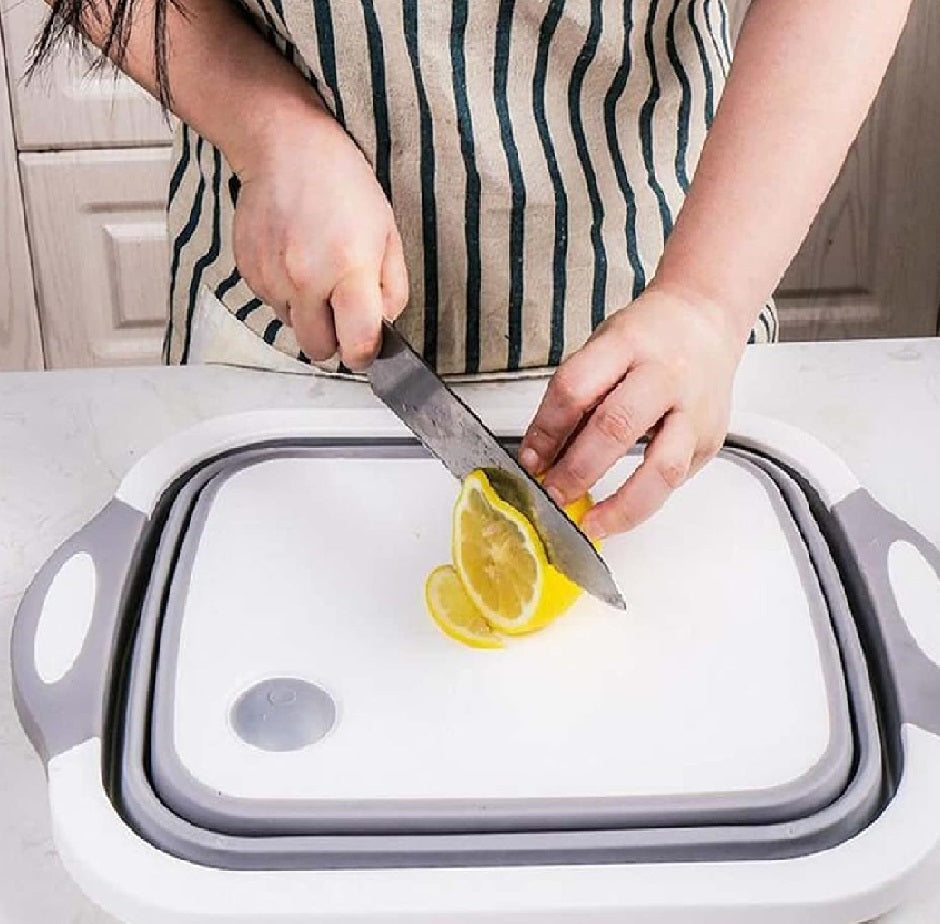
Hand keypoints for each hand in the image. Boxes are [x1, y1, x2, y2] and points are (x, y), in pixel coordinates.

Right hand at [229, 102, 407, 369]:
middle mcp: (306, 279)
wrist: (286, 147)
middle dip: (334, 339)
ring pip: (294, 328)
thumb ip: (393, 290)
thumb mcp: (388, 234)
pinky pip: (273, 305)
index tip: (367, 346)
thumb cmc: (343, 185)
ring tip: (317, 272)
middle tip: (343, 312)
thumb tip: (382, 327)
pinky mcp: (249, 272)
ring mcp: (272, 277)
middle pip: (319, 350)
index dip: (365, 353)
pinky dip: (287, 294)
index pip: (356, 346)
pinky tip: (295, 260)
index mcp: (349, 269)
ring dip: (308, 314)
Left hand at [519, 285, 745, 538]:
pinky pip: (675, 480)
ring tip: (591, 525)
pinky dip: (643, 502)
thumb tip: (541, 457)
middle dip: (577, 470)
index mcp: (627, 344)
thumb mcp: (602, 349)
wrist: (706, 321)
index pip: (576, 388)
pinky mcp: (710, 439)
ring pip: (662, 468)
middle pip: (616, 427)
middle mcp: (666, 375)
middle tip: (553, 495)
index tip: (529, 460)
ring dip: (622, 505)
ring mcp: (695, 410)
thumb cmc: (646, 338)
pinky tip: (618, 511)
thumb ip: (574, 398)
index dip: (547, 430)